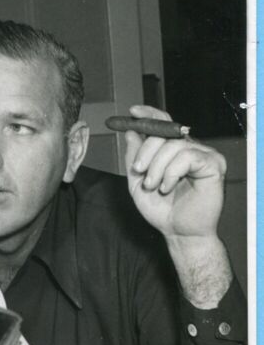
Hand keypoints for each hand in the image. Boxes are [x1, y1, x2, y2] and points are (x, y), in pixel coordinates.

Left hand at [123, 105, 226, 239]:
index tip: (133, 112)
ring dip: (157, 166)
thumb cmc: (162, 210)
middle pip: (165, 132)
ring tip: (153, 186)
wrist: (178, 232)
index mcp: (172, 151)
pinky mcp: (214, 164)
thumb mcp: (137, 183)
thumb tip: (131, 132)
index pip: (163, 124)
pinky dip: (172, 172)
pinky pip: (188, 156)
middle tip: (138, 171)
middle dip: (146, 151)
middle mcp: (189, 148)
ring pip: (174, 145)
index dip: (149, 115)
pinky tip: (168, 187)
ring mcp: (203, 155)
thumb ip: (134, 158)